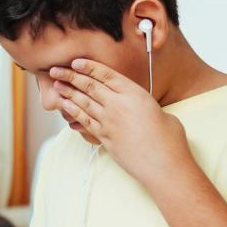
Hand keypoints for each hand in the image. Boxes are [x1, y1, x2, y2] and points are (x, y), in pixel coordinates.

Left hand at [49, 59, 191, 186]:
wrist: (164, 165)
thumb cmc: (169, 139)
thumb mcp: (159, 111)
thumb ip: (144, 104)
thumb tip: (140, 106)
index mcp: (134, 94)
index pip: (106, 74)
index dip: (88, 67)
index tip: (76, 62)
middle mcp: (118, 105)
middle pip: (89, 86)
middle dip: (70, 76)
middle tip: (56, 70)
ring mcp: (109, 122)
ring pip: (83, 102)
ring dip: (67, 93)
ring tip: (57, 86)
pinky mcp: (105, 138)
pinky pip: (84, 121)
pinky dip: (73, 112)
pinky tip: (65, 106)